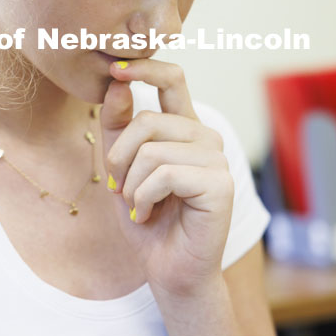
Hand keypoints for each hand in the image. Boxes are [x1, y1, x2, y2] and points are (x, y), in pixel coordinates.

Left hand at [101, 59, 233, 297]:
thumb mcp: (120, 166)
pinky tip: (148, 214)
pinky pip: (165, 174)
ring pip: (152, 150)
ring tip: (138, 205)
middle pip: (147, 121)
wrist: (166, 268)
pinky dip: (144, 198)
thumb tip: (117, 83)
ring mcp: (217, 159)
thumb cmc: (145, 216)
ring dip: (131, 184)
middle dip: (120, 157)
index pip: (173, 80)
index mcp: (184, 127)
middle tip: (119, 188)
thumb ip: (117, 126)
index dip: (145, 68)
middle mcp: (205, 137)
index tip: (115, 68)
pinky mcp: (220, 184)